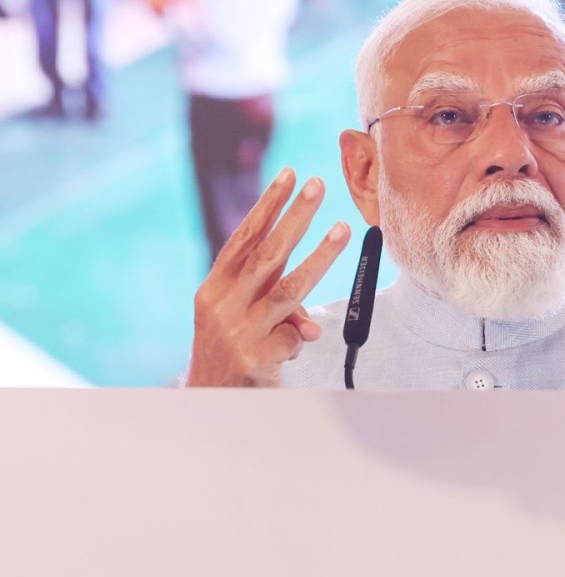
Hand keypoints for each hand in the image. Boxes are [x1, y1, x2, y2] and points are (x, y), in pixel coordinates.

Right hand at [187, 168, 350, 386]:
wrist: (208, 402)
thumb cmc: (232, 348)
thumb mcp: (242, 320)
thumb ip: (274, 302)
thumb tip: (308, 324)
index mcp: (215, 287)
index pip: (244, 238)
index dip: (267, 206)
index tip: (289, 174)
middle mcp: (222, 304)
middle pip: (268, 253)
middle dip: (295, 216)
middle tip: (319, 185)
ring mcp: (238, 330)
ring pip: (289, 288)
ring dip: (320, 256)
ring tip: (343, 229)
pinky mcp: (255, 357)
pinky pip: (294, 337)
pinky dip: (301, 337)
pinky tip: (297, 345)